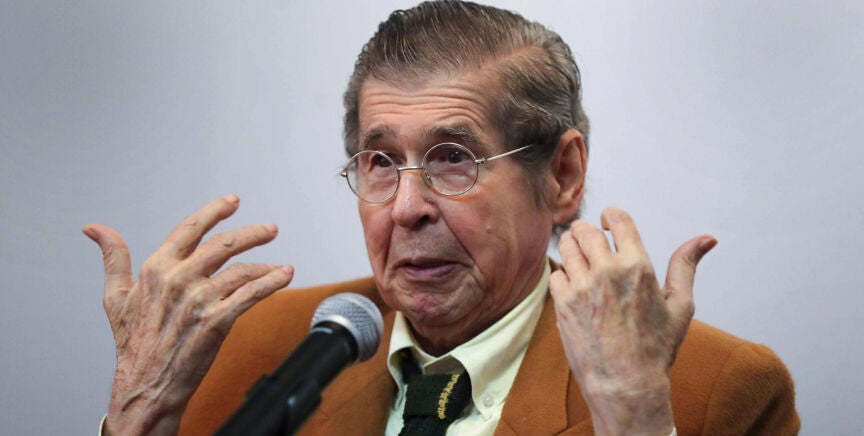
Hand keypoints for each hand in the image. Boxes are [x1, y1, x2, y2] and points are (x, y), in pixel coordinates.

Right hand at [83, 195, 293, 434]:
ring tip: (278, 265)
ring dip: (265, 265)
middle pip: (224, 244)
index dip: (214, 211)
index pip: (190, 228)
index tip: (232, 201)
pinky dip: (271, 282)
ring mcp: (199, 299)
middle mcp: (179, 279)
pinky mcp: (216, 321)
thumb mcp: (116, 297)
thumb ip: (113, 258)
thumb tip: (95, 229)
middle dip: (252, 234)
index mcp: (157, 269)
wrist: (145, 387)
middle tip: (270, 229)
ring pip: (241, 270)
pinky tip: (284, 276)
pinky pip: (251, 294)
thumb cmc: (133, 344)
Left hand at [549, 207, 715, 434]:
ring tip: (581, 258)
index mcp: (638, 266)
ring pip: (567, 248)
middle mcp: (607, 271)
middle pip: (586, 231)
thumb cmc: (656, 349)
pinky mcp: (563, 303)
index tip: (608, 221)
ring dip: (572, 248)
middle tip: (590, 239)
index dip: (611, 216)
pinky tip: (575, 287)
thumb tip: (706, 239)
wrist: (626, 385)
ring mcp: (581, 286)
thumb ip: (686, 266)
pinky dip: (564, 276)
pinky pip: (556, 274)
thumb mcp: (680, 306)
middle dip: (587, 231)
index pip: (618, 221)